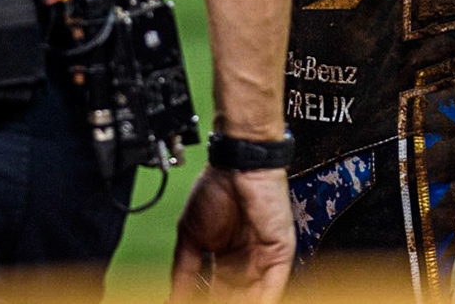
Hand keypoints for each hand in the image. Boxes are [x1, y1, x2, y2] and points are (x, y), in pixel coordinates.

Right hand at [168, 166, 293, 301]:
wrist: (237, 165)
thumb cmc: (217, 188)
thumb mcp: (190, 235)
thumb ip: (184, 268)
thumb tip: (174, 295)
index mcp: (227, 257)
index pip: (217, 290)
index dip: (206, 301)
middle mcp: (246, 261)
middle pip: (236, 296)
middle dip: (225, 303)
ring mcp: (263, 259)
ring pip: (253, 296)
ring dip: (240, 303)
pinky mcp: (279, 254)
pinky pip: (273, 287)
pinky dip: (261, 301)